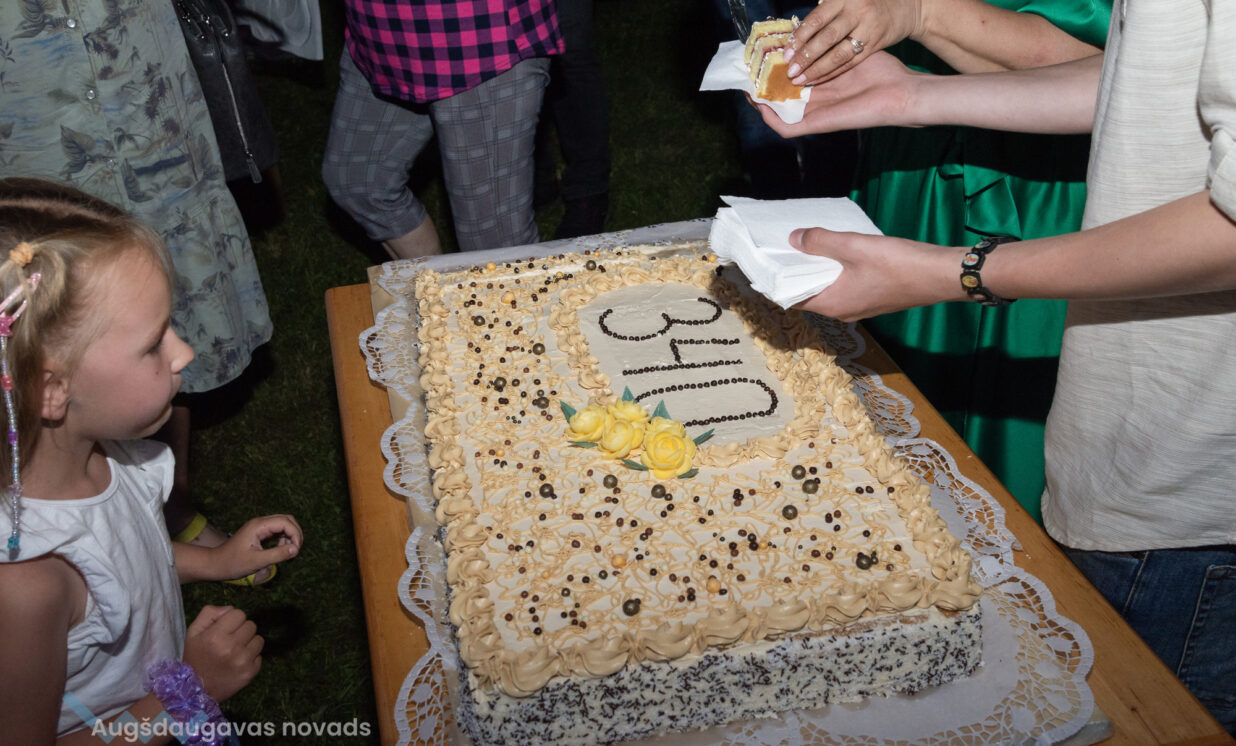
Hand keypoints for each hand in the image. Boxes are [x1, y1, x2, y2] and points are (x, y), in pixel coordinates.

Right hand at [183, 605, 262, 700]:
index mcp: (216, 636)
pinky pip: (260, 655)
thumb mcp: (194, 632)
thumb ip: (210, 613)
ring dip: (249, 643)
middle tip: (230, 640)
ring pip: (258, 639)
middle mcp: (231, 647)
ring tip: (235, 651)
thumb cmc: (195, 658)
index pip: (239, 614)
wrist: (197, 689)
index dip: (232, 620)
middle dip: (241, 630)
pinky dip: (251, 657)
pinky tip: (238, 662)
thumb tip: (230, 608)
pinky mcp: (250, 672)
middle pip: (251, 625)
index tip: (225, 629)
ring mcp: (242, 661)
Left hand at [215, 514, 302, 580]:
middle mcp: (260, 522)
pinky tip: (279, 550)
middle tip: (295, 550)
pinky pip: (277, 530)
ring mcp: (259, 526)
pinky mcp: (258, 532)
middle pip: (287, 519)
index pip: (286, 522)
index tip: (296, 550)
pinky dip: (283, 539)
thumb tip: (296, 549)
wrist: (214, 564)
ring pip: (283, 524)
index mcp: (258, 526)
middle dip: (295, 533)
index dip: (295, 534)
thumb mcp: (257, 561)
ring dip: (290, 536)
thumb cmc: (233, 563)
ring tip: (286, 552)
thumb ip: (278, 554)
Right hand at [756, 51, 920, 136]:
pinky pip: (785, 127)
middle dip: (761, 85)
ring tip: (746, 87)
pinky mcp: (817, 125)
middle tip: (745, 72)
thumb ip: (828, 46)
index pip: (790, 81)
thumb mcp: (848, 51)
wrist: (899, 91)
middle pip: (780, 97)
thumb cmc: (881, 71)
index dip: (773, 72)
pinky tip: (759, 103)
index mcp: (822, 85)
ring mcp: (815, 114)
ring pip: (778, 113)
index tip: (759, 59)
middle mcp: (816, 101)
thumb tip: (812, 29)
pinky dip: (770, 118)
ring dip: (760, 102)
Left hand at [784, 0, 922, 83]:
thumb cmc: (868, 3)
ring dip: (816, 68)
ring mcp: (868, 30)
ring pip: (838, 54)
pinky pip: (849, 63)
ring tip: (800, 79)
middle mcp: (857, 13)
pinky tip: (817, 80)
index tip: (786, 52)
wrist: (906, 8)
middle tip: (790, 70)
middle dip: (805, 56)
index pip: (817, 20)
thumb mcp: (848, 0)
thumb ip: (827, 14)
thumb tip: (797, 33)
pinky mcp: (875, 45)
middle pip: (826, 38)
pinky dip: (831, 72)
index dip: (800, 37)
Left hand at [788, 228, 963, 319]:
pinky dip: (835, 273)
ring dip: (818, 271)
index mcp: (832, 304)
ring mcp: (859, 308)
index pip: (792, 297)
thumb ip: (820, 242)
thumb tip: (793, 239)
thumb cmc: (896, 263)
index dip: (778, 280)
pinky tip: (836, 254)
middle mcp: (842, 312)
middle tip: (785, 248)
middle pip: (809, 293)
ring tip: (807, 246)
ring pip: (828, 290)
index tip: (769, 261)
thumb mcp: (853, 246)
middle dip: (797, 272)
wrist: (939, 276)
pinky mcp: (872, 300)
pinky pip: (844, 288)